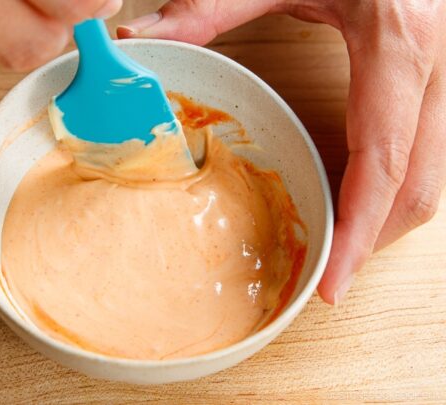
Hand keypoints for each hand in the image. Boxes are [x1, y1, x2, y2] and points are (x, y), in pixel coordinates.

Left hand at [120, 0, 445, 304]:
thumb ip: (209, 7)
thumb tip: (137, 38)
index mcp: (398, 39)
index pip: (384, 160)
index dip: (359, 230)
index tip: (330, 282)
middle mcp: (436, 61)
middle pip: (422, 182)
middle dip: (376, 238)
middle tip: (326, 278)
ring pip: (435, 168)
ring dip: (388, 215)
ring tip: (338, 248)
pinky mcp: (439, 68)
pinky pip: (429, 142)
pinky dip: (396, 179)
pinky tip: (357, 194)